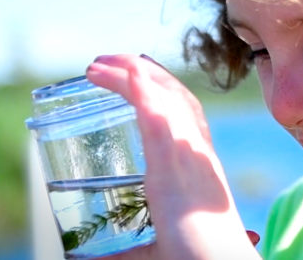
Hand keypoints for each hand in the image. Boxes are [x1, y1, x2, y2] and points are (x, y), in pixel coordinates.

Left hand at [86, 54, 259, 259]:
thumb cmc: (197, 259)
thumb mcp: (154, 249)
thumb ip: (124, 250)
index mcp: (200, 169)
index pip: (186, 116)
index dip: (166, 89)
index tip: (143, 72)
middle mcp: (198, 155)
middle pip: (176, 97)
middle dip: (146, 73)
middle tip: (114, 61)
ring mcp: (188, 155)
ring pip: (164, 99)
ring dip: (133, 75)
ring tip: (102, 63)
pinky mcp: (173, 163)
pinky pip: (158, 116)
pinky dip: (142, 89)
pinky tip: (126, 70)